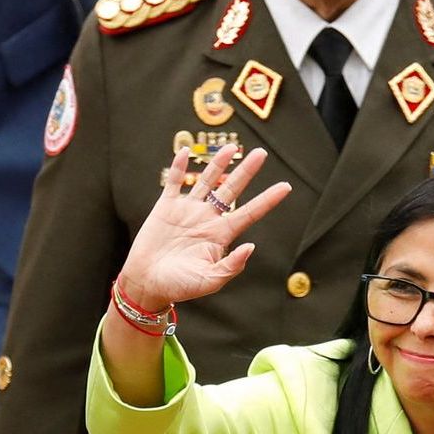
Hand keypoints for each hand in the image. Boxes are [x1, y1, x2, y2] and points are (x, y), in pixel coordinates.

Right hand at [113, 143, 291, 313]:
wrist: (147, 283)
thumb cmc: (179, 286)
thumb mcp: (210, 281)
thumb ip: (231, 266)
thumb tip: (251, 246)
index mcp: (221, 235)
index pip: (249, 213)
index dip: (268, 200)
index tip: (286, 187)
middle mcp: (207, 219)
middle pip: (231, 190)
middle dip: (246, 172)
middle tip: (261, 154)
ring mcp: (187, 211)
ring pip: (207, 181)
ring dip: (218, 164)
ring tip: (231, 147)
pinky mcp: (165, 207)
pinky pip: (174, 182)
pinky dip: (179, 167)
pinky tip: (186, 152)